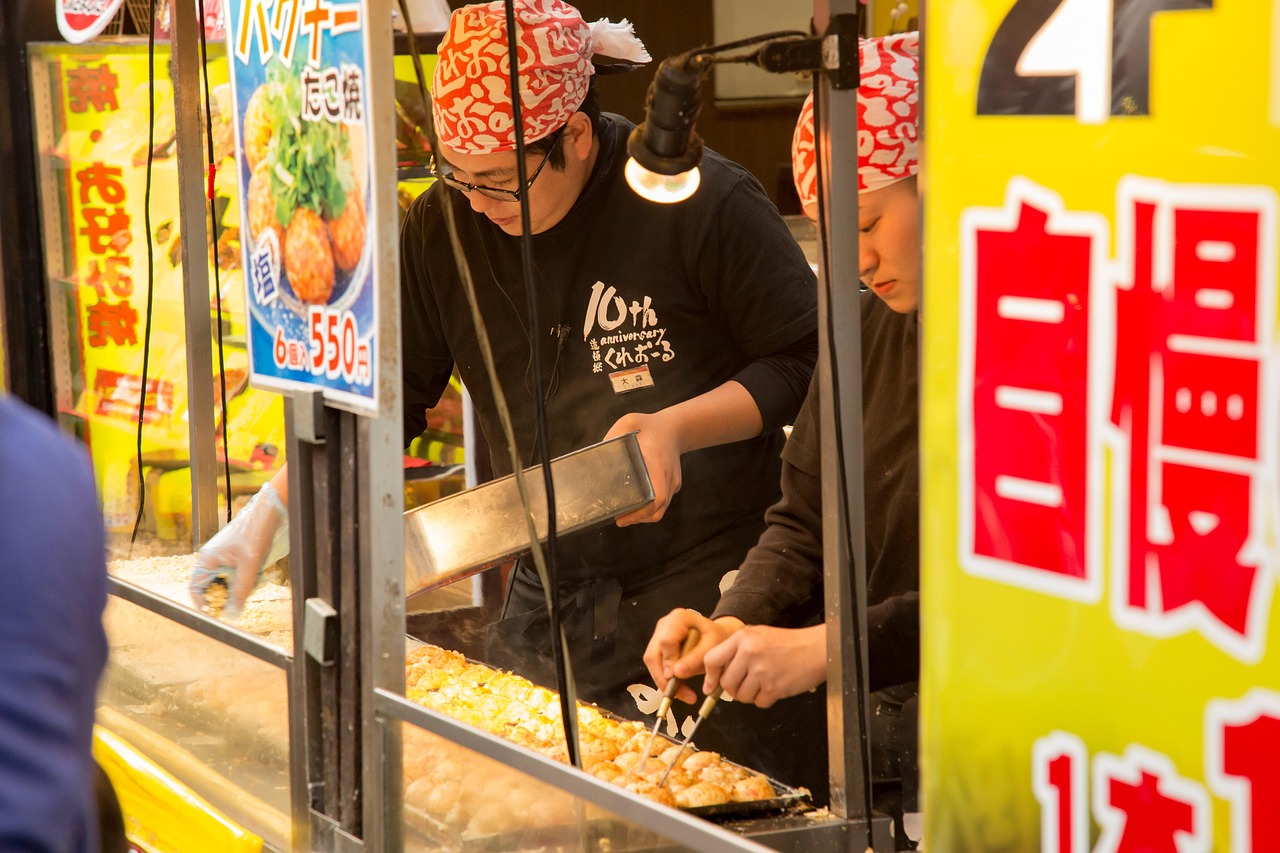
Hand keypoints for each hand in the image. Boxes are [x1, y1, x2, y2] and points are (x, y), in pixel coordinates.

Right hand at [189, 481, 288, 618]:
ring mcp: (224, 558)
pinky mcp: (236, 557)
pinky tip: (261, 575)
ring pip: (227, 582)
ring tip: (257, 581)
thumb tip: (232, 614)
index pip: (195, 588)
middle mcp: (212, 559)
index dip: (202, 603)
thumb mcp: (249, 567)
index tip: (215, 614)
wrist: (269, 514)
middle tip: (242, 600)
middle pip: (213, 587)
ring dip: (240, 587)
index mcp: (208, 559)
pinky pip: (236, 575)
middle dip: (228, 595)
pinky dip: (247, 579)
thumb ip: (240, 591)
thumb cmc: (255, 535)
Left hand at [605, 412, 682, 525]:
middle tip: (619, 520)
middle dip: (638, 519)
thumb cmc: (650, 425)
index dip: (641, 513)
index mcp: (658, 465)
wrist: (675, 427)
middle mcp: (668, 478)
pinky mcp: (673, 484)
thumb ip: (614, 436)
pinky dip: (649, 508)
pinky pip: (663, 502)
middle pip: (658, 510)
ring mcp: (673, 482)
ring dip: (644, 516)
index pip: (657, 497)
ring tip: (625, 516)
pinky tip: (635, 506)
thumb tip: (596, 453)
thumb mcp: (630, 423)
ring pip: (661, 509)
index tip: (622, 517)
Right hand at [642, 609, 741, 704]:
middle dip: (663, 678)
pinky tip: (681, 690)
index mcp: (679, 619)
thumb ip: (695, 659)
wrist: (715, 637)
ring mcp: (658, 636)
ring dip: (665, 682)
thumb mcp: (711, 647)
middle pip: (653, 653)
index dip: (668, 660)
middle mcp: (664, 625)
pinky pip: (656, 666)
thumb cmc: (715, 638)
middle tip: (678, 694)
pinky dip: (667, 681)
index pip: (666, 641)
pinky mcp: (658, 648)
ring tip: (685, 695)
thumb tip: (675, 674)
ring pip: (652, 663)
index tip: (676, 676)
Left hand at [703, 624, 826, 708]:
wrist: (817, 649)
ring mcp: (762, 672)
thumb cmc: (789, 642)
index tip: (711, 685)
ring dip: (749, 695)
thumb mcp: (758, 635)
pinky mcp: (774, 688)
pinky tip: (773, 687)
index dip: (709, 676)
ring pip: (740, 696)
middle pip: (726, 683)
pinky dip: (764, 699)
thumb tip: (714, 676)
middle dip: (733, 688)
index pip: (712, 659)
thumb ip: (736, 651)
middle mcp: (749, 653)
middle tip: (744, 684)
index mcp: (743, 638)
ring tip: (762, 682)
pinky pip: (758, 703)